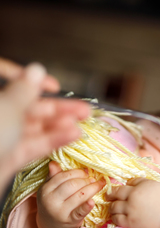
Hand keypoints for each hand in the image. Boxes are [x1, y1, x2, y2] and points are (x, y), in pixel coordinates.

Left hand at [0, 59, 90, 187]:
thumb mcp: (7, 108)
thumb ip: (24, 90)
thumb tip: (36, 70)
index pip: (15, 82)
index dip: (35, 82)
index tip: (54, 86)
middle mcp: (0, 116)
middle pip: (31, 107)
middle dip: (59, 107)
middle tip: (84, 109)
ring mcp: (4, 137)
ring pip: (35, 127)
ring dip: (60, 125)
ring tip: (80, 124)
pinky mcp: (10, 157)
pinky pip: (34, 145)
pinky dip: (54, 140)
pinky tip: (72, 135)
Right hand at [36, 161, 104, 227]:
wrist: (51, 226)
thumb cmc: (54, 202)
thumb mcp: (50, 190)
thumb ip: (54, 176)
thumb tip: (53, 163)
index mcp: (45, 190)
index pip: (63, 176)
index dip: (78, 172)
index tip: (86, 172)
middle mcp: (51, 201)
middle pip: (72, 185)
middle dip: (86, 180)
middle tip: (93, 179)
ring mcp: (60, 212)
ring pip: (80, 195)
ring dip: (92, 188)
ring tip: (98, 185)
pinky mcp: (70, 221)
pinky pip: (80, 212)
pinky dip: (87, 206)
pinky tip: (93, 201)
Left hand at [106, 178, 159, 227]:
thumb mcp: (155, 184)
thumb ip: (141, 182)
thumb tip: (130, 182)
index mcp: (138, 188)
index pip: (121, 186)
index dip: (116, 188)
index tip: (113, 190)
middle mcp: (131, 199)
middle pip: (114, 196)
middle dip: (110, 196)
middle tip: (109, 197)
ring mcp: (129, 212)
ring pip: (113, 208)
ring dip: (112, 207)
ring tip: (114, 208)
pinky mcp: (129, 224)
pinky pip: (116, 219)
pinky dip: (115, 217)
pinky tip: (117, 216)